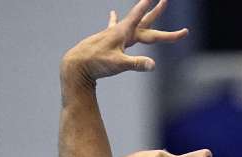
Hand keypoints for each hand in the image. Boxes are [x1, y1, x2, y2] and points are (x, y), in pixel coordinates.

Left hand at [61, 0, 187, 86]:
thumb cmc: (96, 63)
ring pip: (132, 22)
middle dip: (156, 12)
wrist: (76, 64)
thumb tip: (153, 65)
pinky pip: (113, 25)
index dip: (151, 9)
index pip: (141, 19)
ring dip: (142, 13)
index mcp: (123, 33)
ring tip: (148, 2)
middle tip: (165, 1)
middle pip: (143, 20)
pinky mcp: (106, 39)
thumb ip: (136, 63)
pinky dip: (114, 18)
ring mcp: (112, 34)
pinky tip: (112, 13)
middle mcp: (119, 30)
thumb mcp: (118, 64)